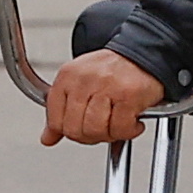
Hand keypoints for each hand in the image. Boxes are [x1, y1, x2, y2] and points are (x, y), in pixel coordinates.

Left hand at [41, 51, 167, 147]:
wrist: (143, 54)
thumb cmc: (112, 71)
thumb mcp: (79, 86)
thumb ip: (61, 113)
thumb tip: (48, 138)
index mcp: (68, 76)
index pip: (55, 120)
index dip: (69, 132)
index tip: (81, 129)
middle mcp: (84, 80)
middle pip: (74, 130)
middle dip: (89, 137)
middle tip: (102, 130)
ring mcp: (106, 86)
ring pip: (96, 130)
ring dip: (109, 135)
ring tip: (117, 124)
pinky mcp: (128, 95)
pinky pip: (121, 128)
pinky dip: (129, 131)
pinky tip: (132, 122)